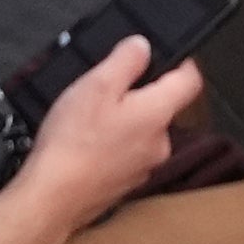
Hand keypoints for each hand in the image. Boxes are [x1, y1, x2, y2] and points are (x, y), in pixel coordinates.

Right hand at [10, 33, 202, 237]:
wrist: (53, 197)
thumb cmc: (73, 144)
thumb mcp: (97, 84)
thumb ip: (125, 60)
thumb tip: (143, 46)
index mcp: (158, 114)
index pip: (191, 81)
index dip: (183, 63)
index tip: (169, 55)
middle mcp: (159, 143)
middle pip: (162, 106)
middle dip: (140, 94)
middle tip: (107, 87)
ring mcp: (143, 167)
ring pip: (142, 131)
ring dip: (124, 121)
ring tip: (90, 118)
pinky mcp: (126, 183)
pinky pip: (127, 153)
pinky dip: (112, 145)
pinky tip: (86, 144)